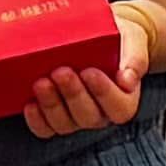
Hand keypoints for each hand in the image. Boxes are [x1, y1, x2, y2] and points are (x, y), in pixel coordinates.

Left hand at [26, 3, 158, 138]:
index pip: (119, 107)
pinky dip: (36, 119)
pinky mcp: (55, 118)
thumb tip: (127, 79)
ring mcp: (77, 118)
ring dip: (51, 105)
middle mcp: (101, 114)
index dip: (104, 93)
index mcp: (125, 98)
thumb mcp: (132, 39)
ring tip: (41, 82)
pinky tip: (30, 103)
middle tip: (60, 71)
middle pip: (88, 116)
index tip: (90, 71)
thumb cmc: (117, 38)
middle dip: (73, 94)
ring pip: (65, 124)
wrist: (99, 36)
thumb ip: (135, 57)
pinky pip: (45, 129)